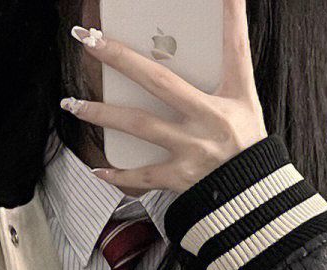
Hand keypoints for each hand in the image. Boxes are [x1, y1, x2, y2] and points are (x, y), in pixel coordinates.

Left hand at [64, 0, 266, 193]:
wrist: (254, 195)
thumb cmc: (246, 143)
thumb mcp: (247, 99)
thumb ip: (233, 58)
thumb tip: (227, 10)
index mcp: (228, 98)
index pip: (231, 49)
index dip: (230, 18)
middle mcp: (206, 122)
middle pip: (157, 82)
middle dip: (120, 58)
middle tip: (89, 40)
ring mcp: (191, 152)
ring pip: (139, 126)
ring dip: (101, 113)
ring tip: (73, 104)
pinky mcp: (181, 179)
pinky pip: (143, 176)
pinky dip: (118, 173)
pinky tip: (97, 168)